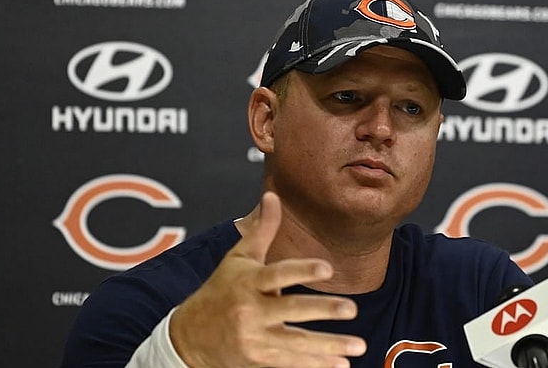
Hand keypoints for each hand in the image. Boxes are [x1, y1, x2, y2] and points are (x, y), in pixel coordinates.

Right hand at [170, 192, 366, 366]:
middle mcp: (250, 311)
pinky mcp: (258, 360)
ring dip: (329, 347)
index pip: (277, 274)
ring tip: (359, 346)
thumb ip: (261, 230)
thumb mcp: (238, 259)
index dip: (302, 271)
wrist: (189, 336)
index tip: (328, 268)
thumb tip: (273, 195)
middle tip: (352, 308)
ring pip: (296, 344)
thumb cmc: (220, 290)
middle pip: (290, 311)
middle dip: (322, 310)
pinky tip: (342, 366)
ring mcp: (254, 339)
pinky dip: (316, 365)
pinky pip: (291, 364)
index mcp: (248, 282)